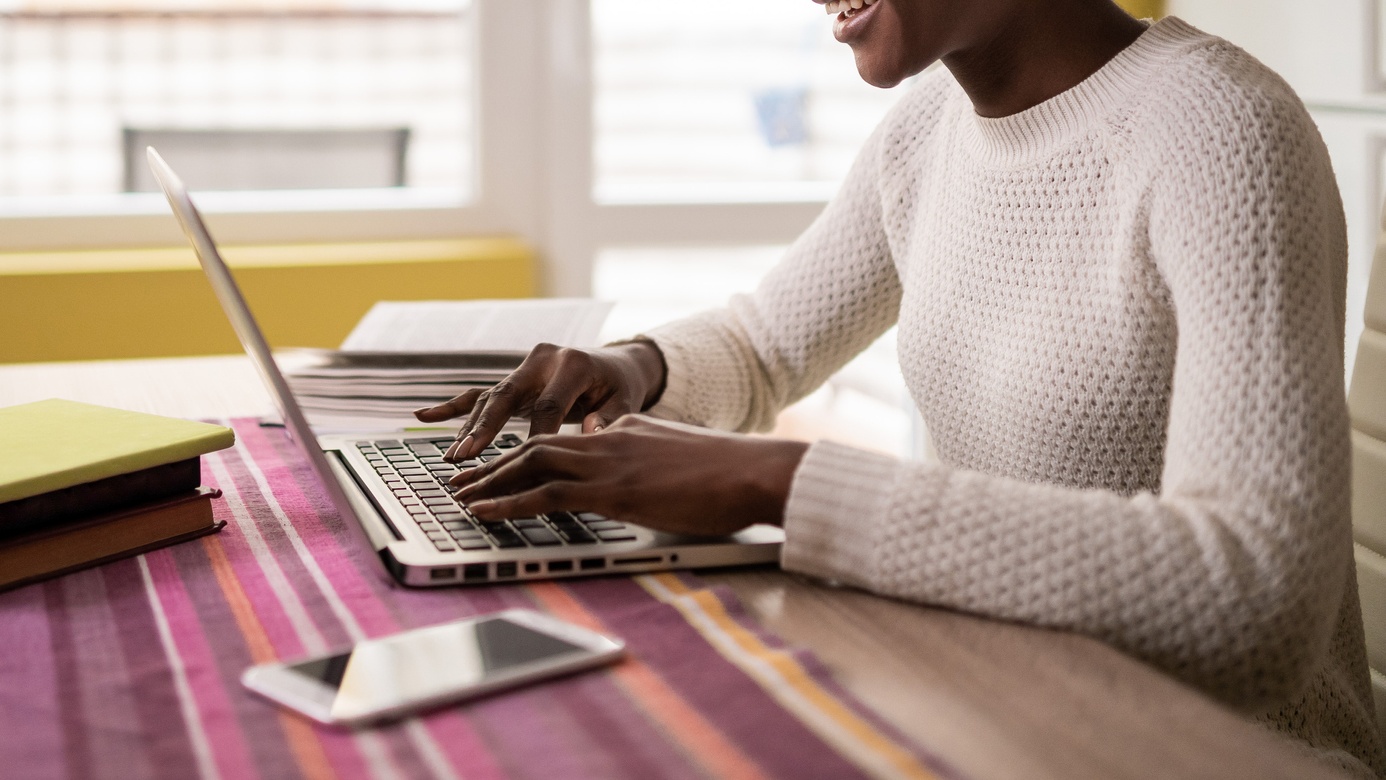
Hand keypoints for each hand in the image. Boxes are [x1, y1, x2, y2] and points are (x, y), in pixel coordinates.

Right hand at [412, 340, 665, 461]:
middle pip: (507, 395)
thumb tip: (593, 432)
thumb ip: (610, 418)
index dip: (537, 437)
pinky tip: (422, 416)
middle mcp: (543, 360)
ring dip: (469, 428)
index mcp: (572, 364)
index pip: (550, 405)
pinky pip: (479, 393)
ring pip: (490, 398)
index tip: (525, 465)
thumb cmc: (620, 389)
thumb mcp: (626, 402)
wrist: (615, 365)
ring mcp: (524, 368)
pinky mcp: (513, 379)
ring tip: (453, 457)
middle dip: (485, 428)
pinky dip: (452, 406)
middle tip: (466, 455)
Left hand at [448, 415, 809, 535]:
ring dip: (488, 481)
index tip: (507, 470)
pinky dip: (505, 502)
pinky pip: (544, 493)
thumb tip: (645, 487)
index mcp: (627, 430)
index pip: (568, 442)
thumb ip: (655, 469)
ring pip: (530, 464)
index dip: (530, 456)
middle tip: (462, 479)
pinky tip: (481, 512)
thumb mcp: (683, 466)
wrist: (755, 472)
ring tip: (458, 496)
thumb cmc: (732, 477)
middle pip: (536, 445)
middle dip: (494, 464)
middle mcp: (610, 438)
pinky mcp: (611, 489)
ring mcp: (608, 461)